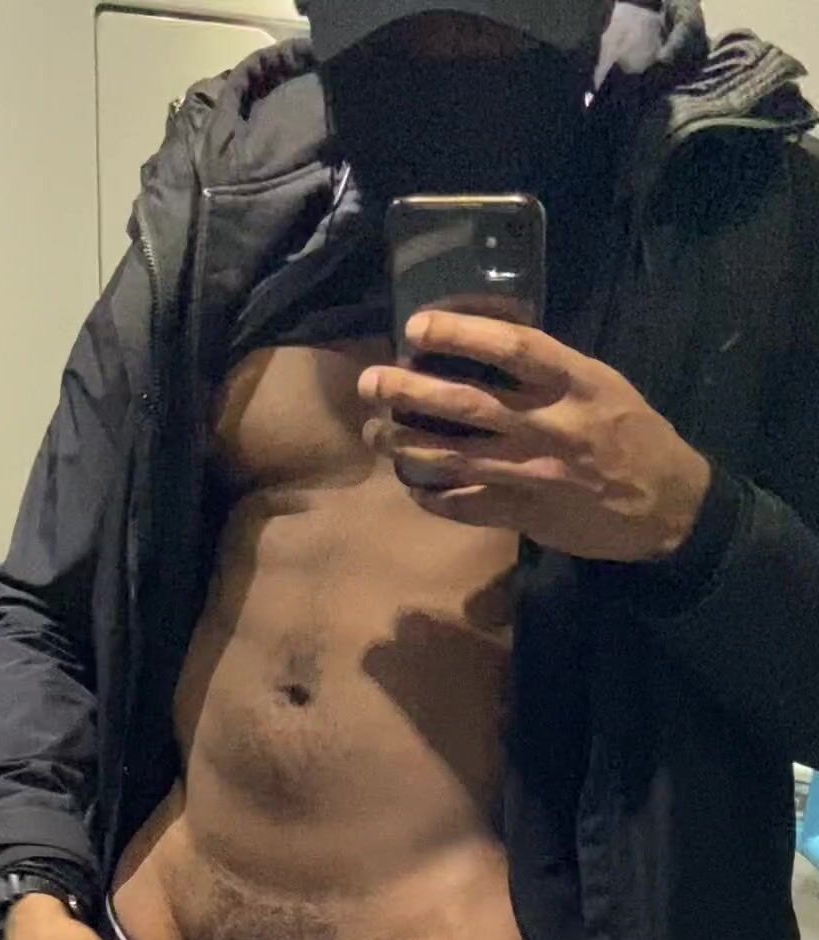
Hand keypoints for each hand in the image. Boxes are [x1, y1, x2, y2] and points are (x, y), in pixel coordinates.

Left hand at [359, 312, 711, 563]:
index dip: (459, 334)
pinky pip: (467, 506)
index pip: (510, 348)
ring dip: (408, 444)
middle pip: (466, 404)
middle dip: (410, 391)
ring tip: (376, 433)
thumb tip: (488, 349)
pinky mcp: (526, 514)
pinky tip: (413, 486)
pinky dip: (434, 498)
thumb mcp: (603, 386)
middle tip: (372, 382)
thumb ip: (551, 371)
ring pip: (455, 457)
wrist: (666, 505)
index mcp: (574, 383)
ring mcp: (534, 473)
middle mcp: (550, 425)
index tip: (416, 327)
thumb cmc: (632, 434)